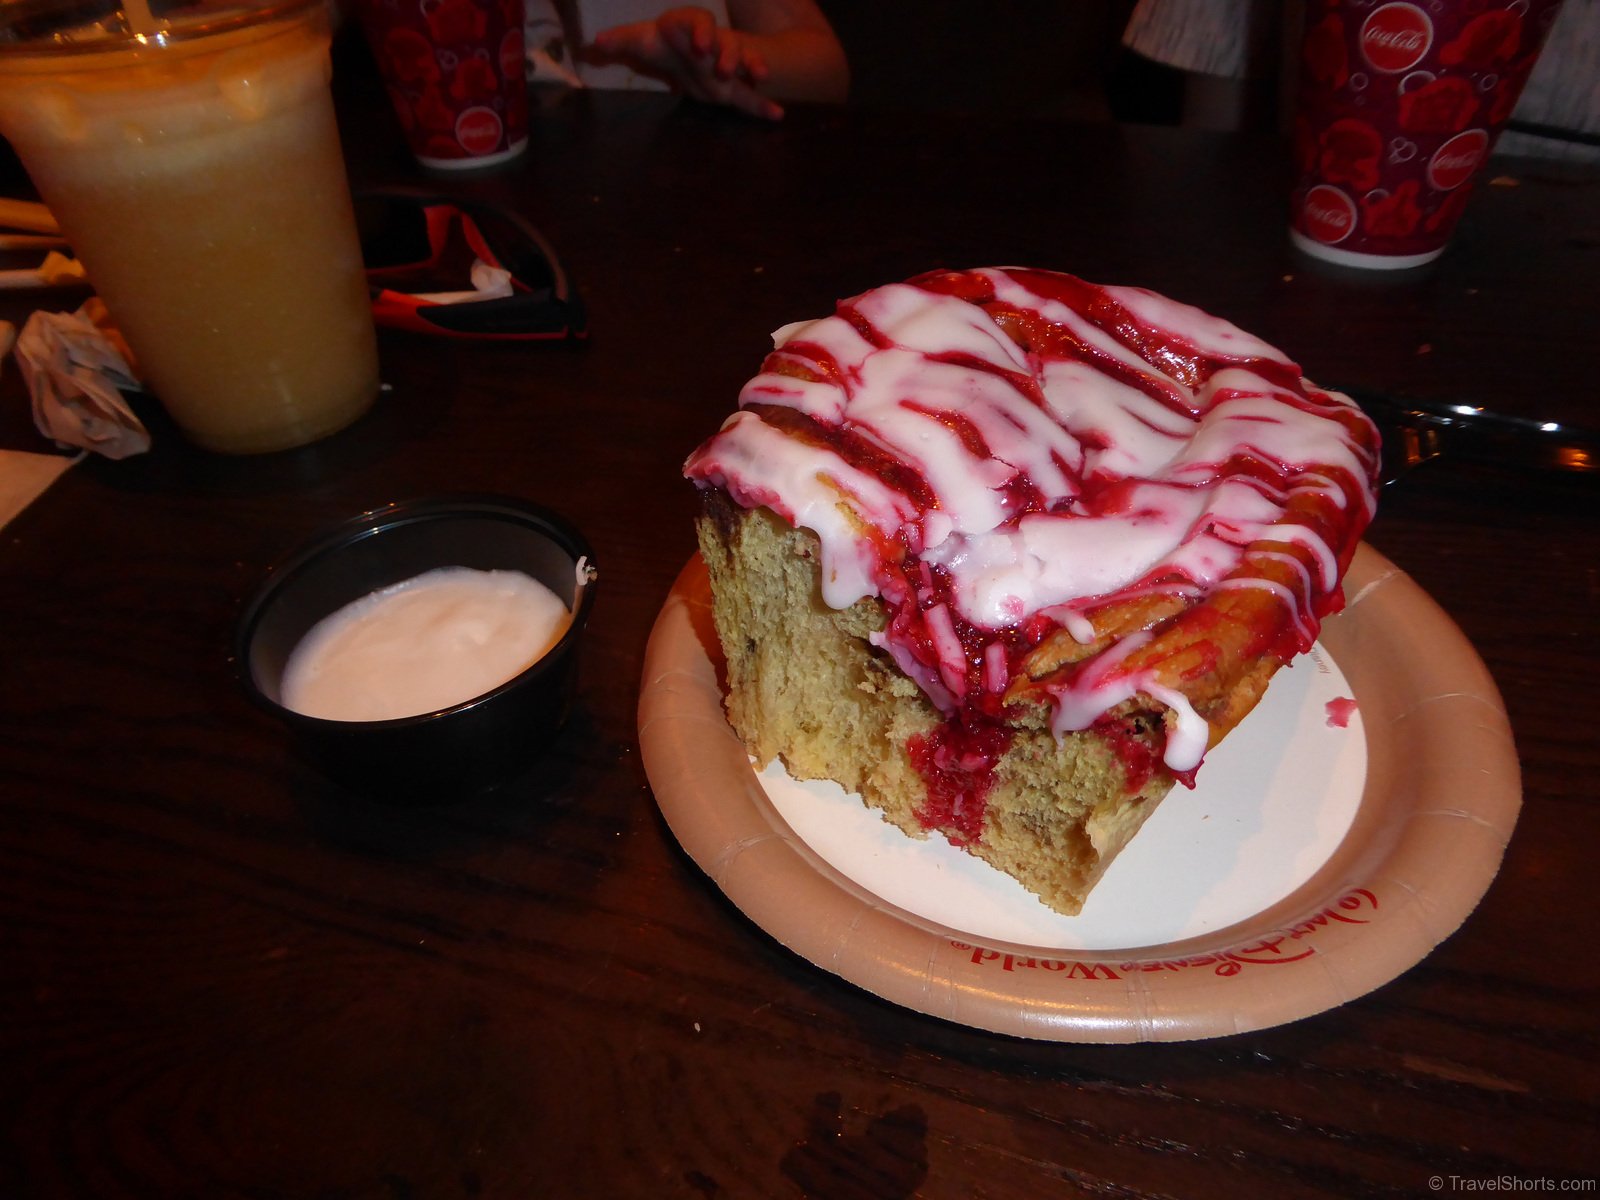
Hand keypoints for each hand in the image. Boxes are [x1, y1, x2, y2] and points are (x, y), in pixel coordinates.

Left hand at [586, 6, 784, 119]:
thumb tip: (595, 44)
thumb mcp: (642, 41)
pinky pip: (750, 95)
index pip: (698, 22)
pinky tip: (777, 116)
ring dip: (751, 67)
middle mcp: (714, 41)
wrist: (685, 50)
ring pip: (744, 62)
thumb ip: (620, 42)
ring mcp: (728, 62)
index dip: (700, 32)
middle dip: (728, 53)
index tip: (698, 45)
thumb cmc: (663, 43)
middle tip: (724, 68)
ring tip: (759, 77)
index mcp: (691, 25)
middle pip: (726, 41)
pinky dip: (762, 105)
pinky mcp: (735, 86)